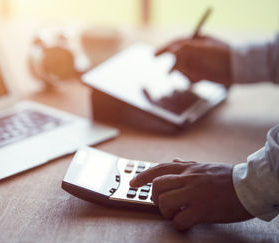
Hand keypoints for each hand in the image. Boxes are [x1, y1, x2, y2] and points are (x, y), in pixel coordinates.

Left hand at [130, 159, 252, 230]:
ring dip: (165, 211)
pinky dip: (178, 224)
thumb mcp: (204, 166)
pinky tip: (186, 222)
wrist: (250, 186)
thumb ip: (187, 164)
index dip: (142, 176)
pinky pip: (180, 219)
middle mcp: (188, 178)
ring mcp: (194, 194)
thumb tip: (174, 160)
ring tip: (176, 213)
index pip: (158, 168)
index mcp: (188, 168)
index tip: (133, 183)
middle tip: (163, 204)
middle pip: (157, 185)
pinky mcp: (203, 210)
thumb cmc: (227, 177)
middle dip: (154, 197)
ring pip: (164, 201)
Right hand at [156, 36, 231, 87]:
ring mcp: (197, 63)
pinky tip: (202, 78)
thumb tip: (170, 52)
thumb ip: (183, 49)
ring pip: (181, 70)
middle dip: (173, 65)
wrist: (238, 68)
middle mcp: (193, 52)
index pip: (173, 44)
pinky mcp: (201, 74)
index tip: (153, 56)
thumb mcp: (200, 49)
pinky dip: (192, 79)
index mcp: (193, 41)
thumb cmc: (220, 54)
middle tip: (169, 73)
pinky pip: (189, 79)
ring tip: (197, 74)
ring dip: (185, 74)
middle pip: (175, 59)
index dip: (162, 50)